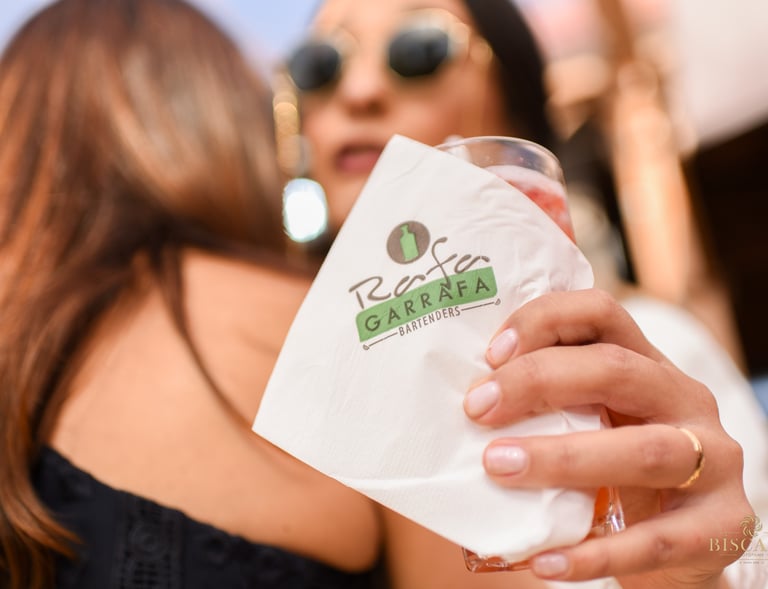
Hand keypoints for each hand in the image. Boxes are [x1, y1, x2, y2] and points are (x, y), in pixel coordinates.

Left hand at [464, 289, 751, 587]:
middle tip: (478, 409)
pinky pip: (657, 542)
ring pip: (643, 450)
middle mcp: (685, 400)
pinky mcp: (723, 527)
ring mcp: (714, 461)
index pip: (601, 313)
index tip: (491, 353)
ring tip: (499, 467)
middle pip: (616, 369)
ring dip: (562, 459)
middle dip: (538, 381)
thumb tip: (466, 405)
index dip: (545, 321)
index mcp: (646, 366)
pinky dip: (594, 556)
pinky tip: (544, 563)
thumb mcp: (592, 427)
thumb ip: (549, 410)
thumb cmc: (617, 476)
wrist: (684, 548)